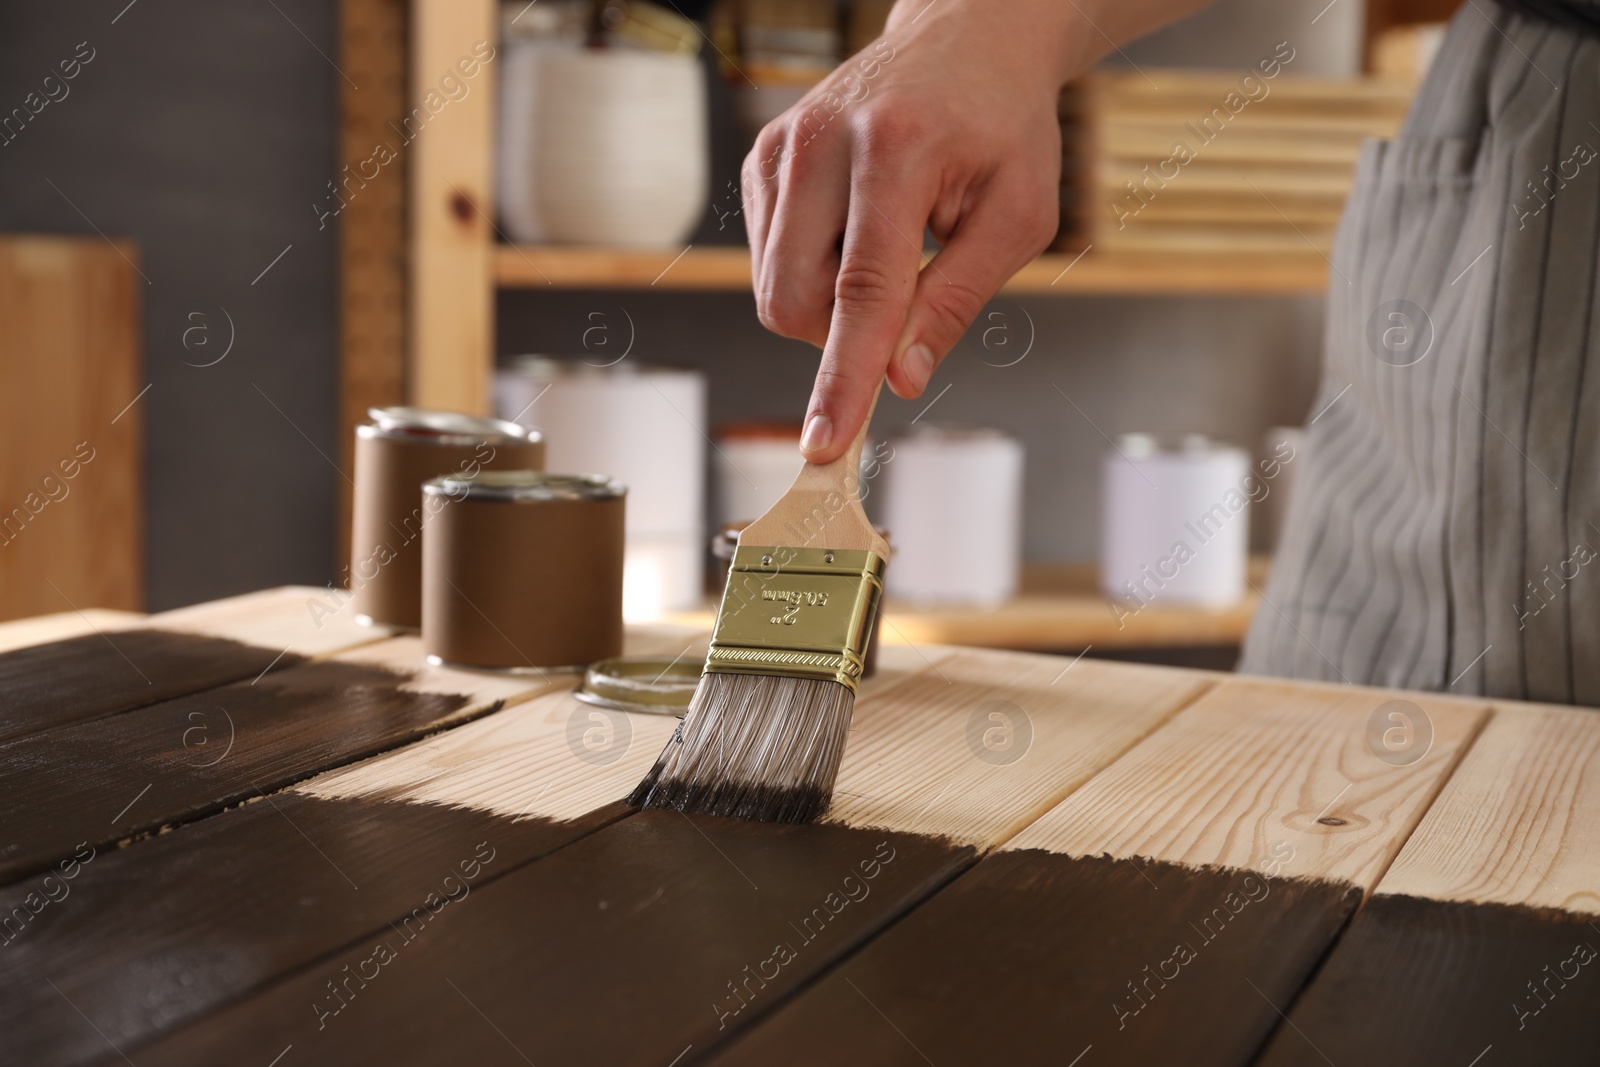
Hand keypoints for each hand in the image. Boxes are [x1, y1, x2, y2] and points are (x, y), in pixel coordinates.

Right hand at [742, 0, 1206, 461]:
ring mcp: (781, 146)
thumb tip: (902, 378)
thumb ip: (957, 300)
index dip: (843, 376)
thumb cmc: (1003, 129)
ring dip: (829, 303)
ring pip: (773, 287)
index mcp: (896, 150)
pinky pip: (767, 258)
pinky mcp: (761, 158)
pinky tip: (856, 228)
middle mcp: (822, 142)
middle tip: (907, 301)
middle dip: (841, 337)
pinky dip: (812, 270)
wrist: (965, 42)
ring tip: (888, 248)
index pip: (860, 290)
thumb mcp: (1017, 217)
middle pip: (796, 300)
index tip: (824, 443)